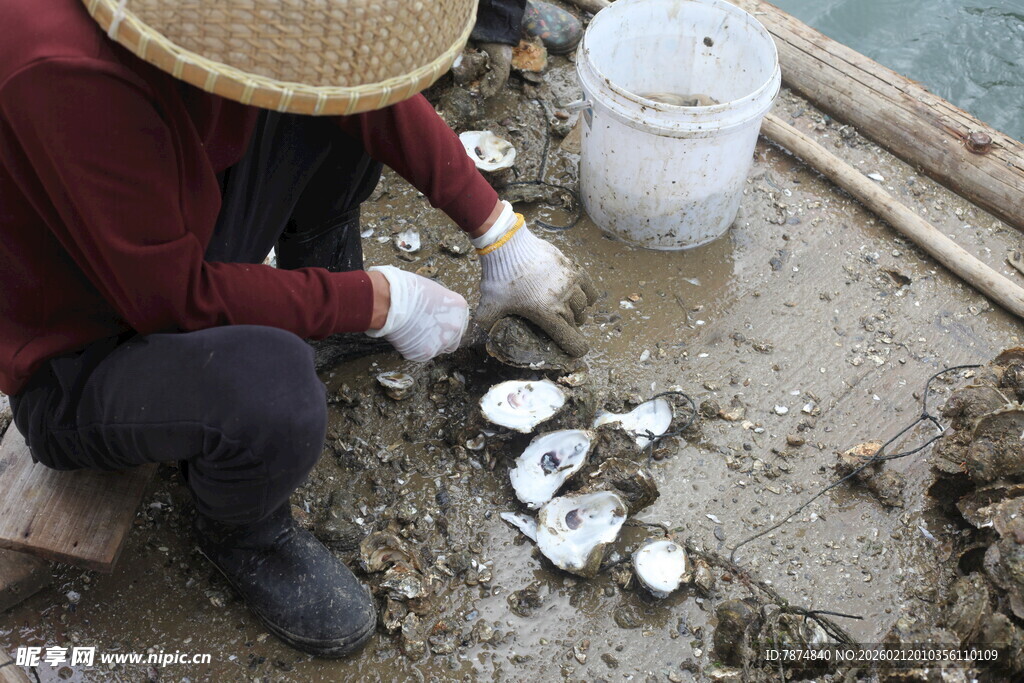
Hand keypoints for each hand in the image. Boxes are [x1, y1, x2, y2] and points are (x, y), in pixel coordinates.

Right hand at [365, 266, 467, 361]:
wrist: (391, 301)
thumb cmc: (407, 289)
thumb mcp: (432, 290)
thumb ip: (440, 305)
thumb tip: (435, 311)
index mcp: (459, 307)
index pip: (458, 321)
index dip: (444, 322)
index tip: (433, 321)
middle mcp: (455, 326)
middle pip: (452, 339)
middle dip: (439, 336)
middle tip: (423, 330)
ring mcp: (442, 341)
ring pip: (437, 348)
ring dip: (427, 343)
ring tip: (411, 333)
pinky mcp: (426, 353)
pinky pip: (421, 354)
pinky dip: (413, 349)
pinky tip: (405, 337)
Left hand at [473, 203, 598, 355]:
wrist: (507, 244)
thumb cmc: (499, 277)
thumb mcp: (489, 304)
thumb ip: (485, 323)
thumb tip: (478, 335)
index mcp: (545, 312)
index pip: (569, 337)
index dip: (575, 347)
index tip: (577, 351)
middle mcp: (562, 299)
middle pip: (574, 320)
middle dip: (571, 328)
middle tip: (563, 328)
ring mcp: (568, 281)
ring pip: (582, 304)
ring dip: (578, 312)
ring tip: (571, 312)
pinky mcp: (570, 266)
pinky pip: (588, 284)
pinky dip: (589, 294)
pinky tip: (584, 297)